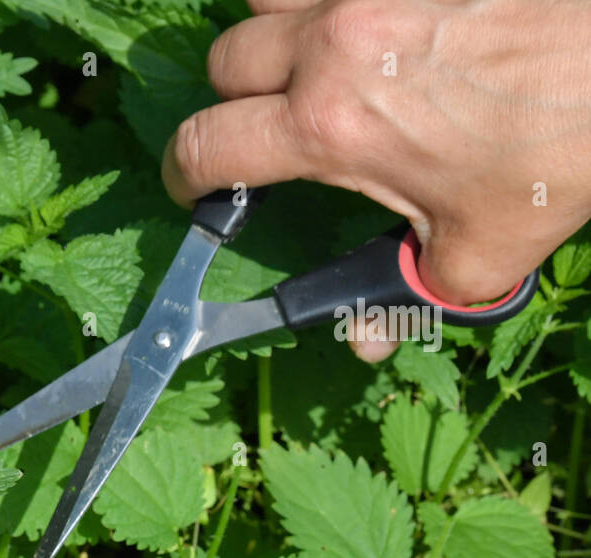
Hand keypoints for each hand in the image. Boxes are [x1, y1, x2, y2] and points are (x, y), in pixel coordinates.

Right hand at [163, 0, 590, 360]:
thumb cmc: (562, 147)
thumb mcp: (484, 247)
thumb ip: (408, 297)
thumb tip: (364, 341)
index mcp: (330, 124)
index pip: (206, 143)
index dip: (187, 172)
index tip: (201, 187)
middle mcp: (332, 43)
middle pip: (227, 60)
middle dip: (234, 100)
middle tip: (271, 127)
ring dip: (275, 32)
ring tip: (314, 62)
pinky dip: (324, 0)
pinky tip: (364, 28)